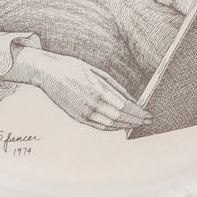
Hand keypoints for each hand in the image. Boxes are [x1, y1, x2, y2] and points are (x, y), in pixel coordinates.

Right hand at [9, 49, 151, 131]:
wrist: (48, 73)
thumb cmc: (73, 68)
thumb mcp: (97, 72)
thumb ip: (116, 88)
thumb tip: (132, 100)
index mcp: (97, 90)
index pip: (125, 107)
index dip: (138, 113)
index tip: (148, 114)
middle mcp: (91, 104)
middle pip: (120, 118)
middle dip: (136, 121)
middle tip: (147, 121)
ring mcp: (83, 113)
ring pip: (110, 125)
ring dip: (126, 126)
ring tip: (137, 124)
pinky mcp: (78, 117)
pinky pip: (99, 126)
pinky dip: (112, 128)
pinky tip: (120, 126)